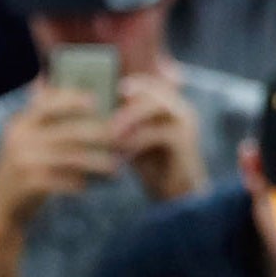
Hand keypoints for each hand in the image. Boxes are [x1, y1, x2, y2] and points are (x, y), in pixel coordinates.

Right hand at [0, 84, 116, 233]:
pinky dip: (81, 183)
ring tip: (116, 168)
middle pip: (69, 131)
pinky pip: (65, 180)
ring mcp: (23, 160)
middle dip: (100, 135)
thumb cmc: (23, 168)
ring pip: (72, 158)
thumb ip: (41, 118)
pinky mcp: (29, 182)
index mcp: (20, 123)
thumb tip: (52, 83)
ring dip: (98, 163)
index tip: (97, 100)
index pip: (47, 103)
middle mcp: (20, 137)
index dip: (72, 99)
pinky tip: (92, 185)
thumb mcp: (25, 140)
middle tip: (122, 139)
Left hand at [113, 72, 206, 202]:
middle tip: (101, 110)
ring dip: (129, 117)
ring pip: (157, 106)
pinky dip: (137, 141)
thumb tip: (89, 107)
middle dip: (125, 99)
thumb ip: (121, 120)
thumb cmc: (152, 165)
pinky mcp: (186, 142)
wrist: (177, 194)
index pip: (147, 82)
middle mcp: (180, 109)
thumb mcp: (132, 136)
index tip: (100, 93)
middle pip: (152, 89)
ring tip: (109, 133)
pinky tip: (121, 153)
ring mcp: (186, 124)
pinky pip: (159, 133)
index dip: (125, 84)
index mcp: (169, 104)